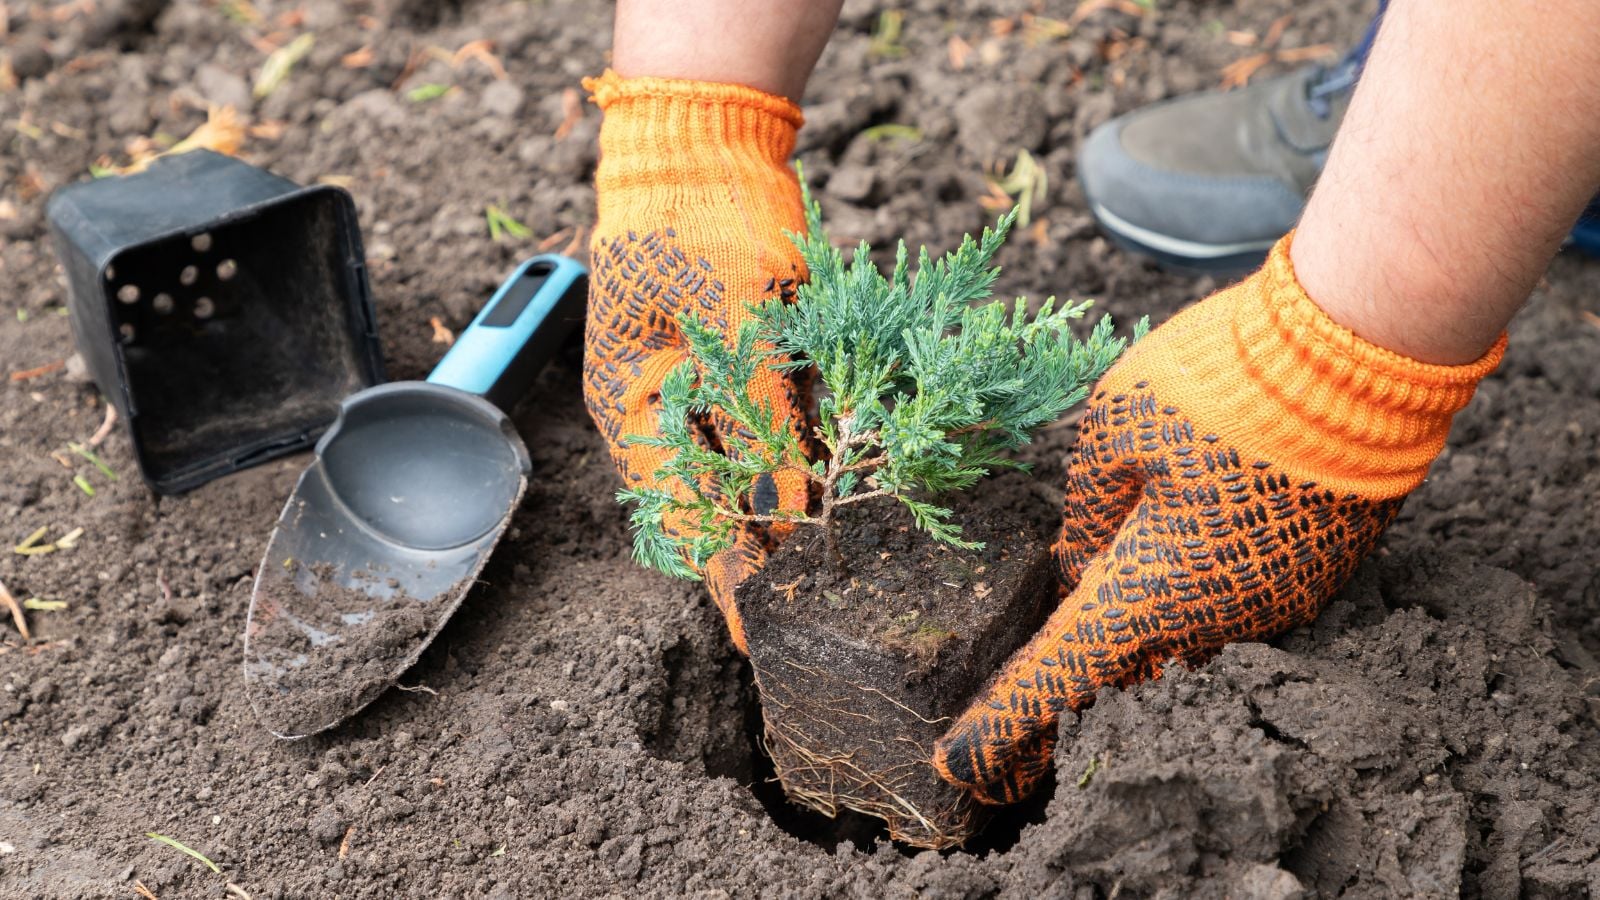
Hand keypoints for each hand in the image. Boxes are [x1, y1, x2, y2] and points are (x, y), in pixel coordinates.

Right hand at [582, 70, 815, 652]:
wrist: (705, 143)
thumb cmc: (701, 224)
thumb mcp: (737, 324)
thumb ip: (765, 418)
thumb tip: (791, 510)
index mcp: (635, 407)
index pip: (680, 515)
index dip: (723, 580)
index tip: (758, 636)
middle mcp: (661, 409)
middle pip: (710, 504)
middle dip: (755, 560)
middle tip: (802, 615)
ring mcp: (697, 387)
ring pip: (740, 473)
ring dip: (777, 517)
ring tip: (818, 575)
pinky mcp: (736, 364)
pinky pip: (763, 430)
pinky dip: (791, 462)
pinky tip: (825, 495)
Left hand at [933, 236, 1505, 802]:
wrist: (1356, 362)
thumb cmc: (1219, 389)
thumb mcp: (1112, 430)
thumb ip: (1085, 511)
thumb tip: (1082, 560)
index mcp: (1144, 593)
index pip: (1056, 678)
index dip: (1000, 726)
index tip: (958, 768)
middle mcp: (1211, 622)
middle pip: (1118, 670)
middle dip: (1067, 686)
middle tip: (1014, 717)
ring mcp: (1271, 608)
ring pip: (1181, 639)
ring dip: (1139, 630)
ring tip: (1107, 596)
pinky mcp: (1312, 579)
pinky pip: (1233, 609)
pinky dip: (1195, 596)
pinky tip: (1186, 547)